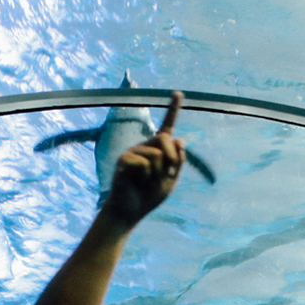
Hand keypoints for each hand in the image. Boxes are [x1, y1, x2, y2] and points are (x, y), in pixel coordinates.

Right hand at [103, 92, 186, 225]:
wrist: (130, 211)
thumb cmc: (149, 196)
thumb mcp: (171, 179)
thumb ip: (178, 160)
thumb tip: (180, 140)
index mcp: (158, 149)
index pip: (167, 127)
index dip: (173, 109)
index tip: (178, 93)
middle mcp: (145, 146)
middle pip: (166, 139)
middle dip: (172, 158)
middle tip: (167, 174)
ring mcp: (133, 151)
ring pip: (157, 155)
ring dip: (158, 174)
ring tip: (148, 182)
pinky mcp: (124, 159)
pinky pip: (144, 164)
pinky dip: (146, 177)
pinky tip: (137, 182)